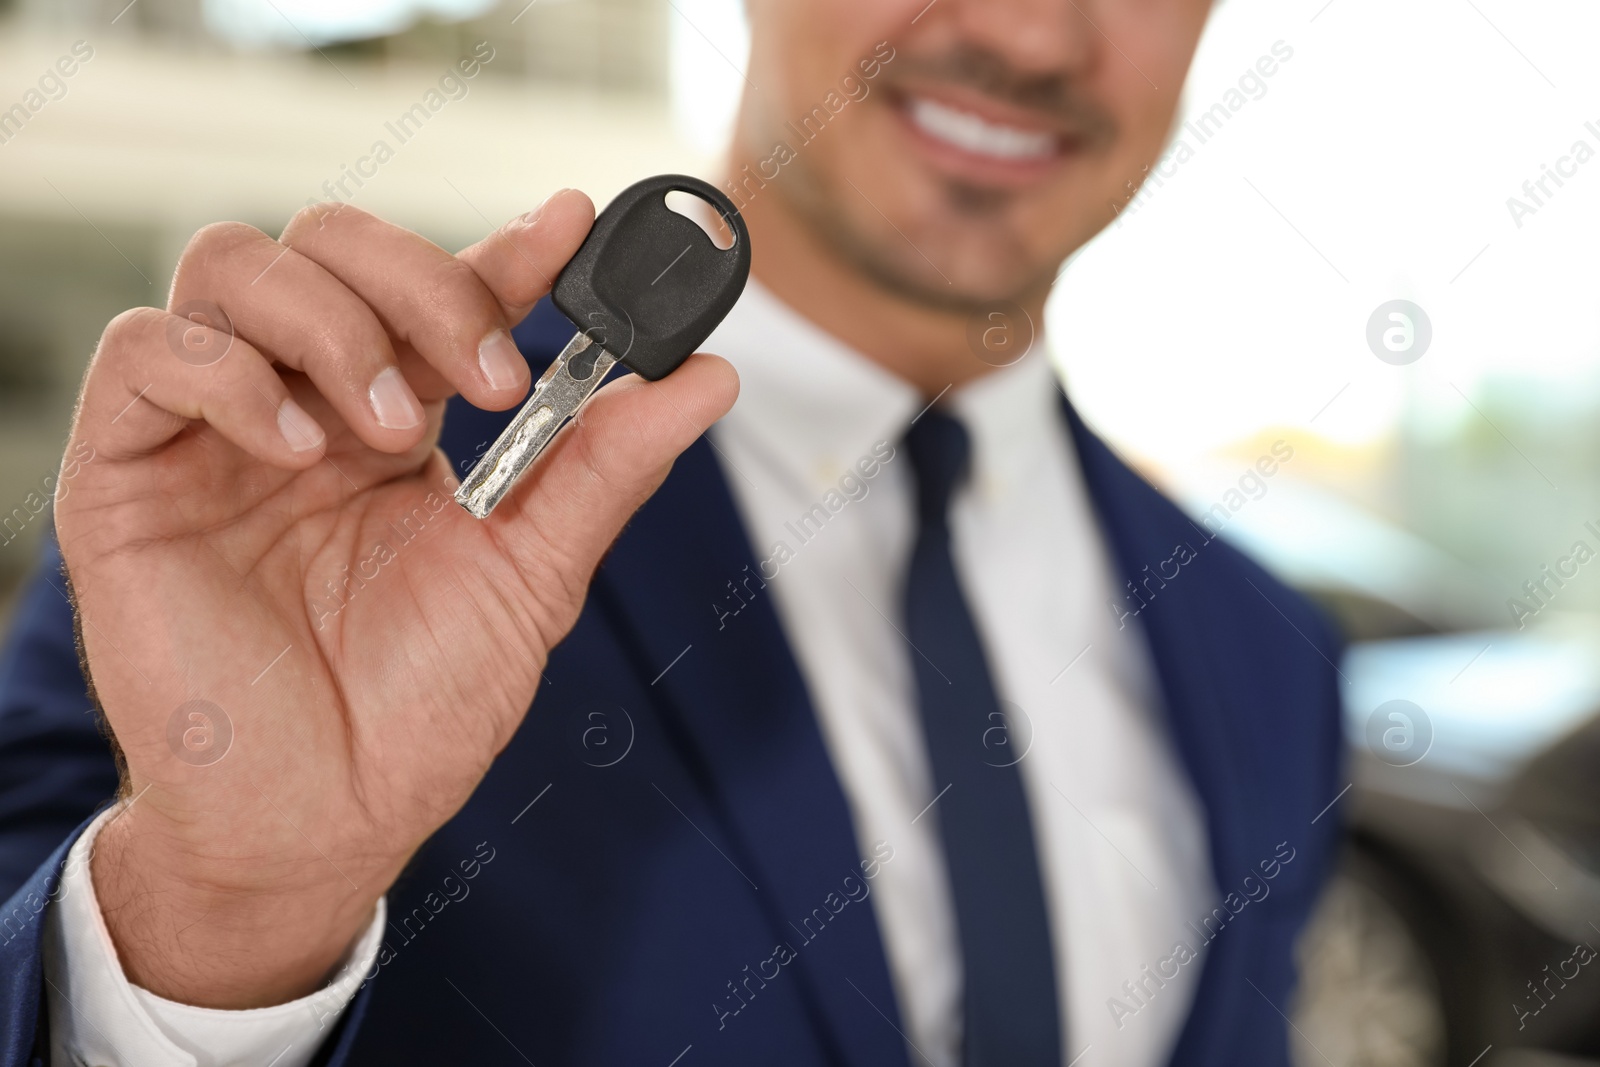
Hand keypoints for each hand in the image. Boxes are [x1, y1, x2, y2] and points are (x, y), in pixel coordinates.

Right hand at [54, 192, 737, 1007]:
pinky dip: (232, 374)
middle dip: (424, 280)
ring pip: (237, 264)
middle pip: (333, 241)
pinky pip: (147, 350)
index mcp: (395, 421)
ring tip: (397, 429)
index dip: (504, 248)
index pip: (440, 291)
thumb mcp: (532, 576)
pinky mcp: (126, 472)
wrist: (322, 820)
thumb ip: (606, 469)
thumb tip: (709, 377)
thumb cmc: (419, 709)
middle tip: (489, 374)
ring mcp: (214, 431)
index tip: (574, 226)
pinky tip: (301, 450)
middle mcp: (304, 405)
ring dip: (336, 323)